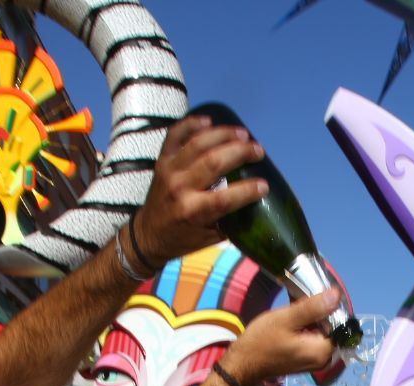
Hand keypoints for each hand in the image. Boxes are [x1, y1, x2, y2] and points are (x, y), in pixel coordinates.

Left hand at [133, 116, 270, 263]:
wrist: (148, 234)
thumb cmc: (183, 238)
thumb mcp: (210, 237)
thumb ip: (230, 220)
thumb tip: (255, 202)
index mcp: (193, 212)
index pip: (226, 198)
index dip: (249, 190)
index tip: (265, 185)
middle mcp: (180, 188)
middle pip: (214, 162)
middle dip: (240, 152)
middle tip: (258, 150)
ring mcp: (169, 170)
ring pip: (198, 143)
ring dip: (223, 134)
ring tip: (242, 133)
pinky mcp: (162, 160)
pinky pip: (175, 134)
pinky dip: (191, 124)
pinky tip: (209, 120)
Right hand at [220, 290, 341, 385]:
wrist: (243, 364)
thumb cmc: (262, 342)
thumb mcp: (287, 319)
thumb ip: (314, 307)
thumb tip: (337, 295)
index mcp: (323, 351)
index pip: (339, 323)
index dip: (328, 307)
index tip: (311, 298)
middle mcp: (324, 359)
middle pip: (330, 327)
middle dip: (317, 312)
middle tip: (298, 304)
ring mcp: (315, 361)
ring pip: (320, 331)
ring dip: (309, 318)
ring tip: (292, 311)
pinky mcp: (306, 359)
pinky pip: (312, 338)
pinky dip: (305, 327)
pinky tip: (291, 321)